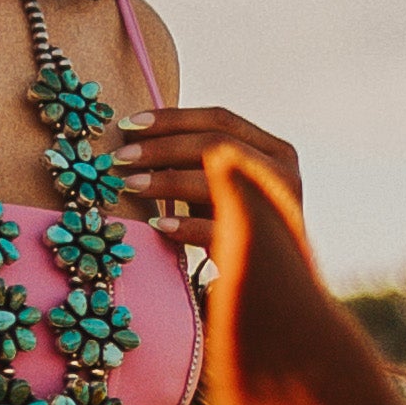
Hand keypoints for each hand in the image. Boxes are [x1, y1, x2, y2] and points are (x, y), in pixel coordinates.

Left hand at [115, 106, 301, 258]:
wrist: (272, 285)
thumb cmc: (237, 229)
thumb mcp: (223, 186)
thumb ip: (198, 159)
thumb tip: (139, 132)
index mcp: (275, 151)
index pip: (219, 119)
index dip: (172, 119)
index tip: (130, 124)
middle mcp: (283, 173)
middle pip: (214, 144)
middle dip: (161, 147)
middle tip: (121, 156)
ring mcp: (277, 208)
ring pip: (214, 179)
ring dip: (164, 180)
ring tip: (129, 184)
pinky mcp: (265, 247)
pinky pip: (216, 228)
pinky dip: (183, 224)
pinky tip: (154, 224)